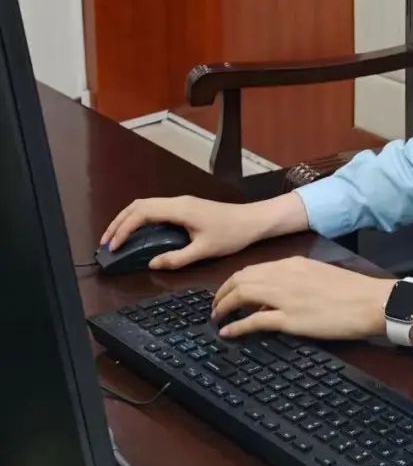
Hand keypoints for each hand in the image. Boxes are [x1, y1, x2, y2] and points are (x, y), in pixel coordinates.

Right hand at [100, 193, 306, 270]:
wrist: (253, 220)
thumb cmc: (232, 234)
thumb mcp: (204, 251)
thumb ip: (176, 259)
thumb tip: (151, 264)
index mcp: (180, 209)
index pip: (142, 213)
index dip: (123, 229)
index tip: (112, 247)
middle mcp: (178, 202)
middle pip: (139, 205)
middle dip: (119, 222)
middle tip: (105, 243)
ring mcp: (182, 202)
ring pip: (146, 204)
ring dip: (128, 219)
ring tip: (116, 238)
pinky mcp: (186, 207)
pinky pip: (156, 208)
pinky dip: (141, 218)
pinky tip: (138, 233)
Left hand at [211, 257, 399, 341]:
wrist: (369, 301)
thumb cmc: (349, 290)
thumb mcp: (318, 276)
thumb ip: (294, 281)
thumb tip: (272, 298)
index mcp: (293, 263)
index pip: (253, 269)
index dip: (234, 282)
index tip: (226, 293)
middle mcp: (285, 275)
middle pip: (241, 279)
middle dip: (222, 293)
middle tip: (215, 308)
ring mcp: (286, 297)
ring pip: (242, 294)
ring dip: (224, 307)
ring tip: (217, 318)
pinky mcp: (291, 319)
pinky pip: (254, 321)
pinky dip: (236, 326)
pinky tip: (228, 332)